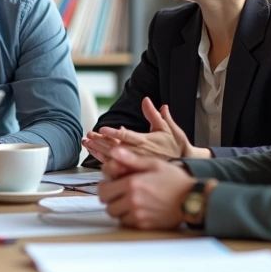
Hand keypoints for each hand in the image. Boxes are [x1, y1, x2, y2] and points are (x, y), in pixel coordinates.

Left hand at [84, 98, 207, 161]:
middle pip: (115, 146)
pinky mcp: (133, 171)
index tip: (102, 129)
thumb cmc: (177, 146)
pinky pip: (115, 167)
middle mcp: (138, 153)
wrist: (184, 168)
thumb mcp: (168, 129)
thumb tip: (146, 100)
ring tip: (86, 143)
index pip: (127, 136)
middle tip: (88, 135)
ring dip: (98, 150)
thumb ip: (155, 115)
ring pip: (112, 157)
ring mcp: (135, 164)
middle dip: (100, 141)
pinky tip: (95, 155)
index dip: (114, 133)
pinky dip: (103, 160)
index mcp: (146, 142)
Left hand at [97, 146, 193, 230]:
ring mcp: (138, 215)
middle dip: (110, 198)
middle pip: (107, 204)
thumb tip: (114, 151)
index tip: (110, 184)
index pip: (103, 189)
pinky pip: (127, 223)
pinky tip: (138, 209)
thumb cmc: (176, 181)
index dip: (105, 186)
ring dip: (119, 209)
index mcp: (132, 184)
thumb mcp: (154, 164)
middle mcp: (133, 201)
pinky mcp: (145, 225)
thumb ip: (132, 159)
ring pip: (116, 215)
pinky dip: (128, 218)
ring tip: (129, 201)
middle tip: (118, 194)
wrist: (193, 200)